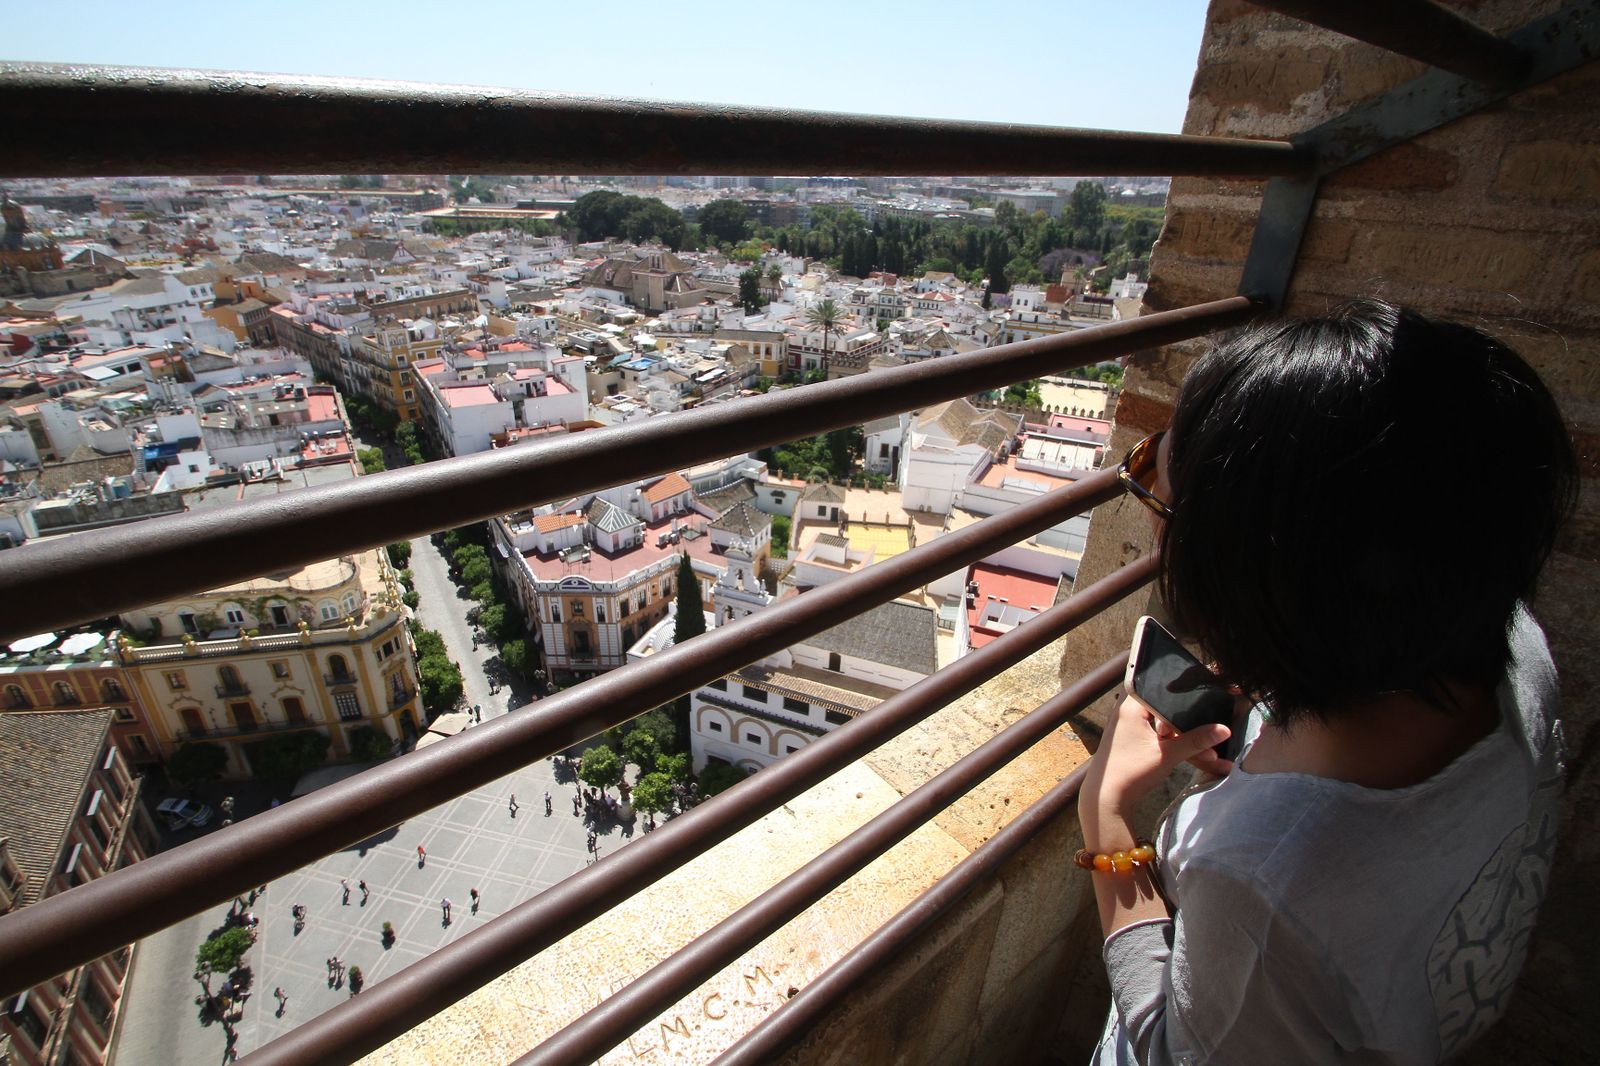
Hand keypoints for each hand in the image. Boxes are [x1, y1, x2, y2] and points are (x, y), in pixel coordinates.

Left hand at [1082, 694, 1231, 826]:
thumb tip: (1224, 730)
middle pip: (1168, 708)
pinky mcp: (1137, 741)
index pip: (1161, 687)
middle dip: (1192, 723)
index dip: (1185, 690)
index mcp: (1132, 706)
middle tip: (1214, 729)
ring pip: (1168, 726)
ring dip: (1188, 740)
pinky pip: (1162, 738)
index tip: (1207, 691)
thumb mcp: (1167, 755)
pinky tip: (1203, 760)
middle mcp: (1130, 712)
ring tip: (1211, 755)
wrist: (1107, 799)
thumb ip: (1196, 741)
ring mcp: (1133, 727)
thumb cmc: (1131, 772)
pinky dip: (1178, 747)